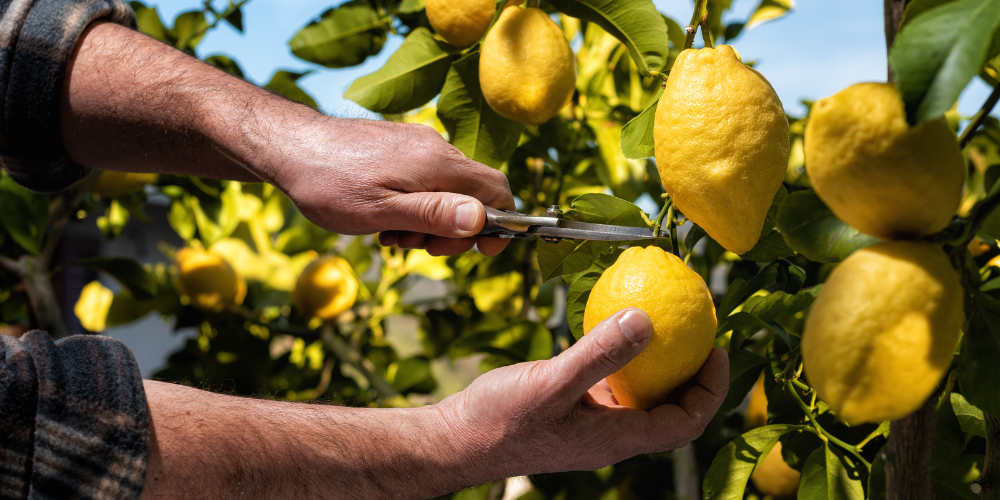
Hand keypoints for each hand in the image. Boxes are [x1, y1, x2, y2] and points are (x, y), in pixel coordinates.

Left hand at [271, 118, 514, 256]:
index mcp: (437, 164)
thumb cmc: (329, 183)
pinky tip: (384, 220)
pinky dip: (414, 206)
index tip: (483, 250)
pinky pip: (425, 181)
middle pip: (473, 194)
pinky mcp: (400, 146)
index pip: (497, 190)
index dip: (500, 224)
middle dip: (454, 230)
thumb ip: (434, 215)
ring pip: (447, 191)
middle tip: (416, 248)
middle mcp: (435, 148)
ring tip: (391, 236)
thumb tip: (481, 219)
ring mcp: (417, 144)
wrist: (287, 146)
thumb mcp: (381, 212)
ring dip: (429, 222)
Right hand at [435, 308, 728, 476]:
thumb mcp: (552, 383)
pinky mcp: (570, 407)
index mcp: (616, 438)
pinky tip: (612, 324)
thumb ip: (599, 353)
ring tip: (664, 322)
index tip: (717, 348)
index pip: (684, 423)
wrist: (456, 440)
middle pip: (669, 408)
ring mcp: (590, 422)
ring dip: (656, 362)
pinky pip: (607, 381)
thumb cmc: (499, 421)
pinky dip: (618, 356)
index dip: (710, 390)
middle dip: (691, 373)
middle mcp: (610, 433)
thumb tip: (648, 319)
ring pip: (638, 393)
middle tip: (698, 329)